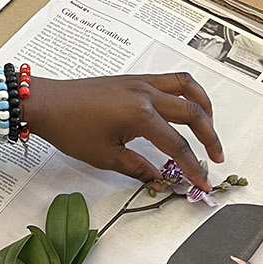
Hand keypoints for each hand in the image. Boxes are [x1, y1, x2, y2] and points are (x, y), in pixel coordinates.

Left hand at [24, 73, 224, 188]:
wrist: (46, 103)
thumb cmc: (69, 128)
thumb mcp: (105, 157)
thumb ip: (138, 168)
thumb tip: (160, 178)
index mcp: (140, 115)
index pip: (177, 145)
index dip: (192, 168)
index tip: (202, 184)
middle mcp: (146, 94)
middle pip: (192, 113)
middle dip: (209, 137)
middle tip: (215, 157)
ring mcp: (141, 83)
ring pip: (186, 87)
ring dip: (203, 105)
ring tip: (209, 125)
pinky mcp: (134, 80)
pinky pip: (170, 80)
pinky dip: (185, 92)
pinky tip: (184, 107)